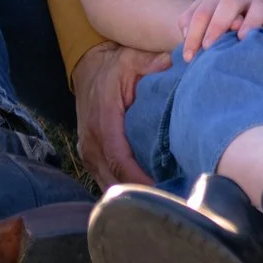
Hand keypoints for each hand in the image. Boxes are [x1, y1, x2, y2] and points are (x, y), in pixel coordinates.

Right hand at [71, 40, 172, 190]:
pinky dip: (123, 190)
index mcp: (103, 121)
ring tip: (162, 203)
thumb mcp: (132, 60)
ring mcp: (89, 153)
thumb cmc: (113, 68)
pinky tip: (146, 196)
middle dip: (139, 194)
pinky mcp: (91, 158)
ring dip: (131, 196)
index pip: (119, 158)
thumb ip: (153, 63)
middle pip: (113, 179)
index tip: (161, 190)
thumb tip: (174, 63)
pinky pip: (105, 181)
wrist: (88, 70)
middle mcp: (92, 142)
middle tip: (171, 202)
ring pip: (108, 184)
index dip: (138, 178)